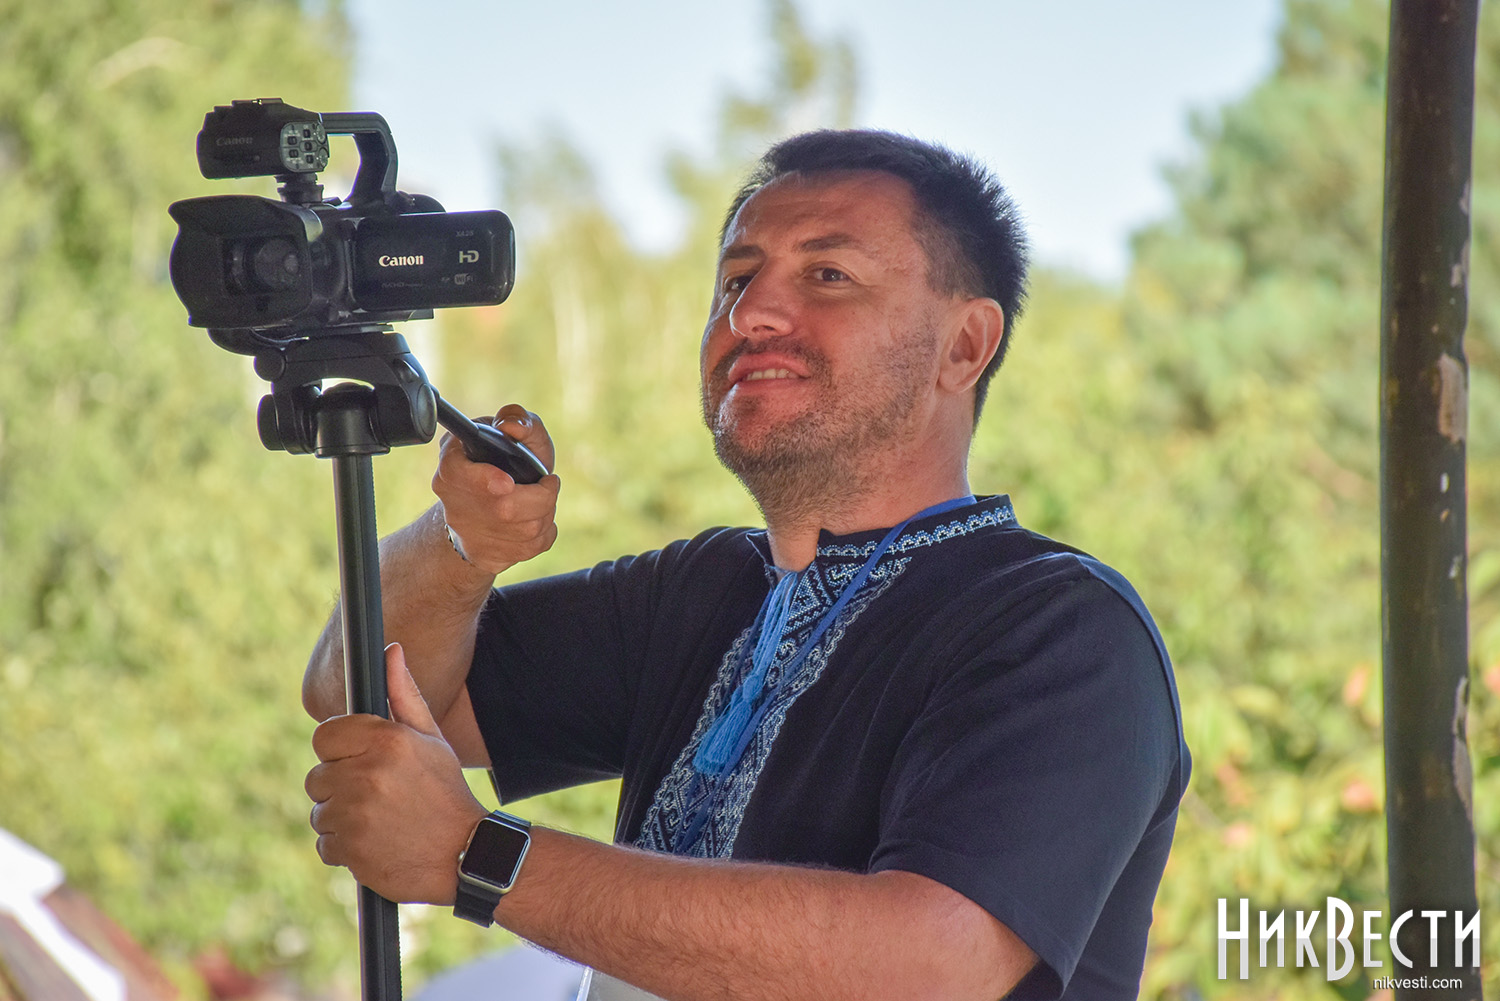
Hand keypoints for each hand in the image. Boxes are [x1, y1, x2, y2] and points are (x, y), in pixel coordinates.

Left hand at [306, 643, 487, 903]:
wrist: (465, 853)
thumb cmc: (445, 791)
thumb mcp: (431, 738)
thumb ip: (403, 694)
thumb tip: (391, 650)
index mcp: (385, 740)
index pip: (325, 736)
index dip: (340, 749)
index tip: (359, 761)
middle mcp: (366, 773)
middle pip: (318, 776)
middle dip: (341, 786)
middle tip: (377, 795)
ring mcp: (355, 813)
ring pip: (320, 812)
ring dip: (342, 819)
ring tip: (380, 820)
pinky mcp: (350, 849)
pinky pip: (325, 844)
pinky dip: (345, 848)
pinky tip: (376, 843)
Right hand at [433, 404, 560, 574]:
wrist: (485, 508)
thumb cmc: (502, 462)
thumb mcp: (508, 433)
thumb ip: (516, 418)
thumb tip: (511, 426)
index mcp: (452, 469)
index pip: (455, 473)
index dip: (483, 480)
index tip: (506, 483)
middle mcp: (458, 505)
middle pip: (506, 508)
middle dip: (539, 495)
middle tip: (547, 482)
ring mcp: (473, 534)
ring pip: (527, 529)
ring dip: (546, 510)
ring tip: (541, 497)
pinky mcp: (491, 556)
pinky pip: (535, 545)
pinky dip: (546, 529)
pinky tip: (537, 518)